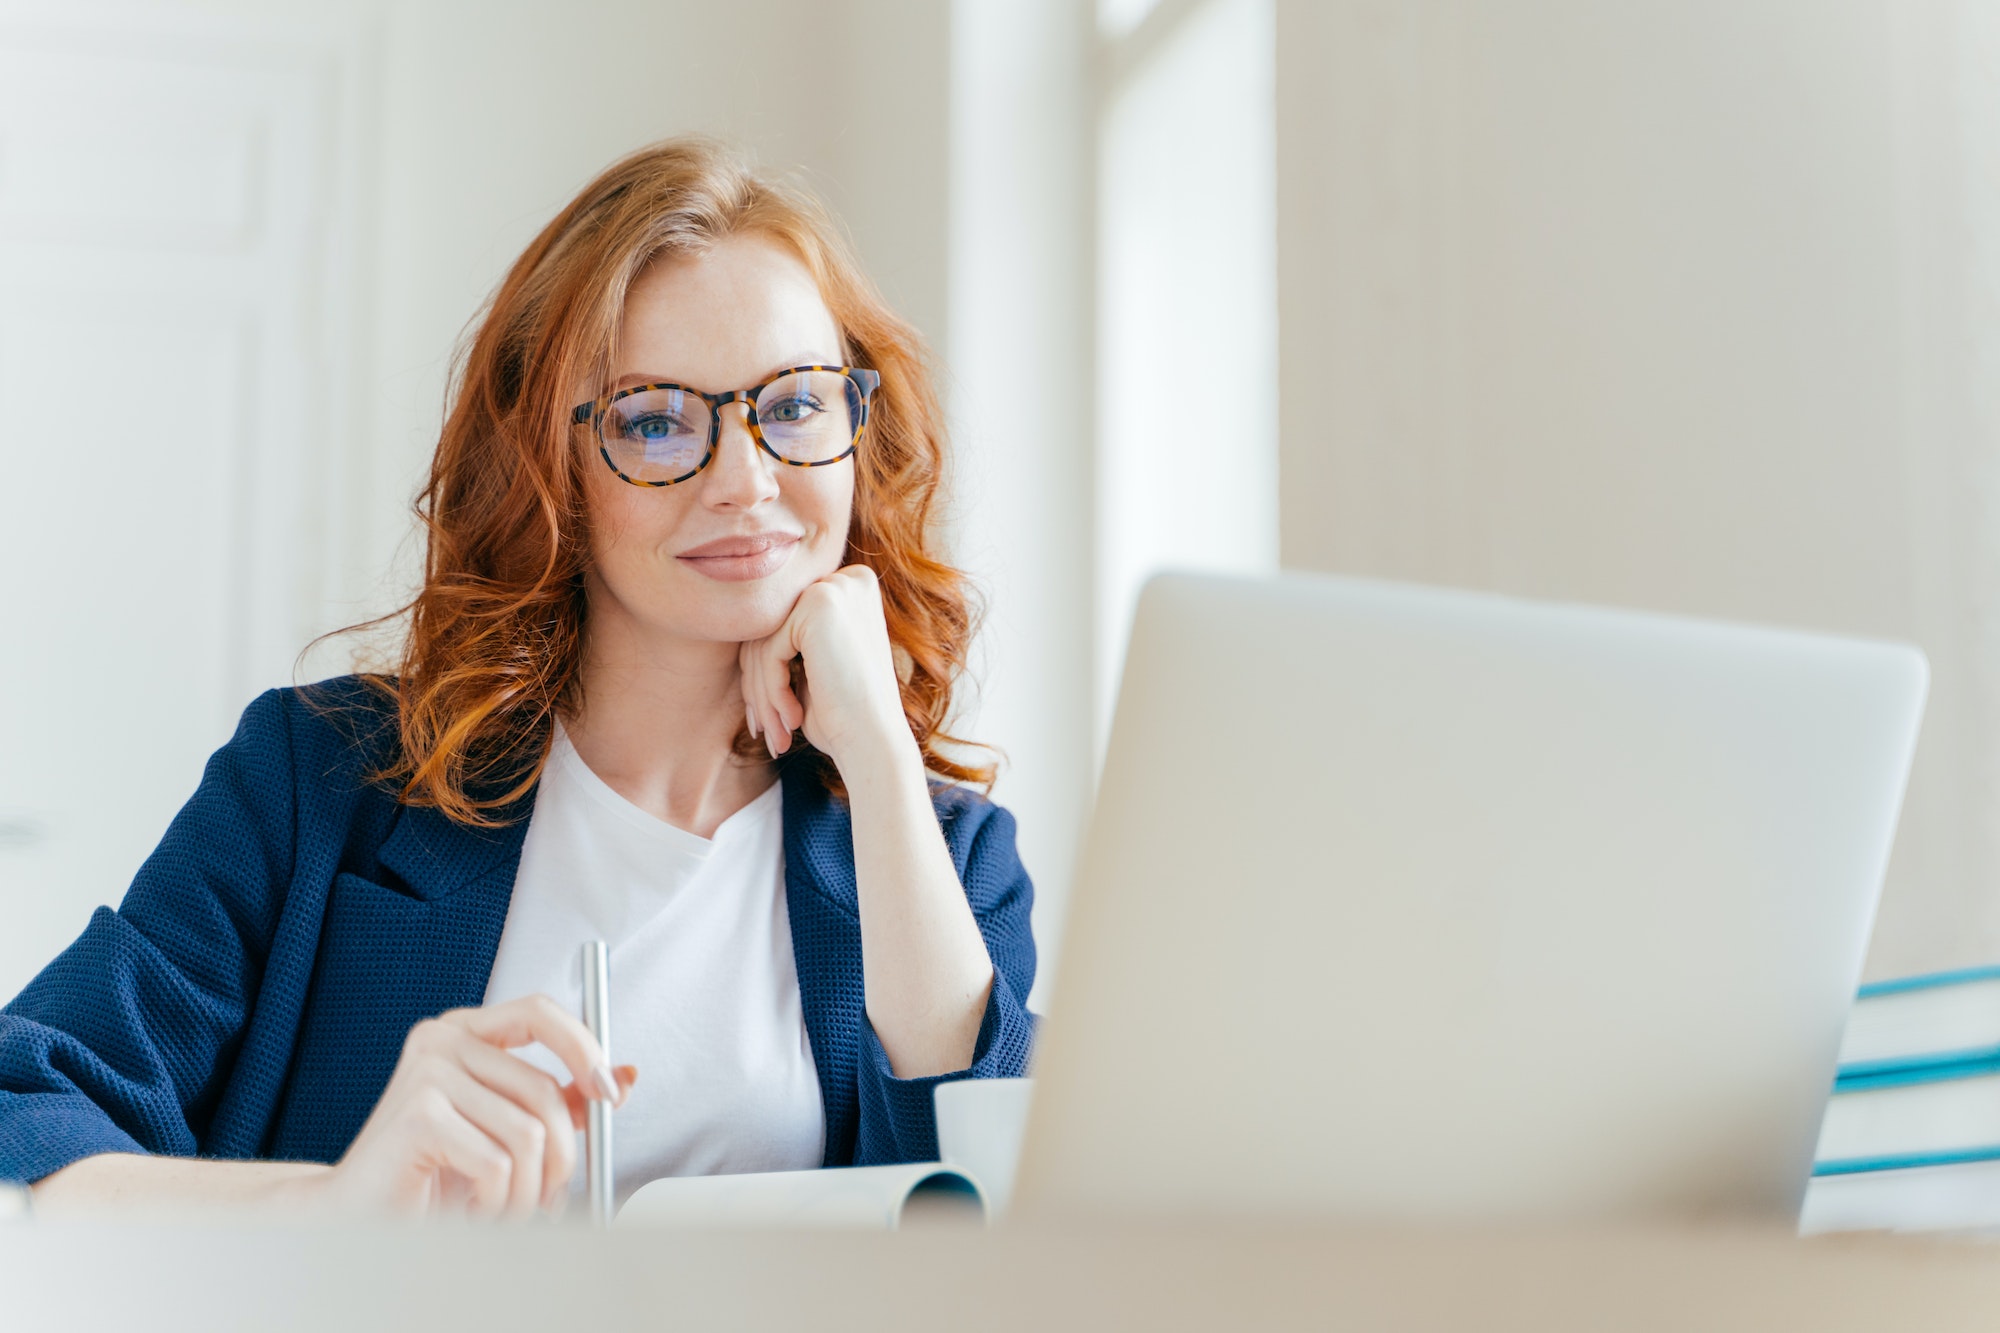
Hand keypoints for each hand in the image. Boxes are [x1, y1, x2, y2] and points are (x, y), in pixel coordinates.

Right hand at [312, 994, 636, 1218]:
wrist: (357, 1211)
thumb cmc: (433, 1170)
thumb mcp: (508, 1127)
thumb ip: (561, 1100)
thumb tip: (624, 1077)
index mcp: (466, 1031)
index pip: (541, 1012)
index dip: (584, 1048)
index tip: (610, 1093)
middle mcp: (443, 1040)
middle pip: (544, 1090)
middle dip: (562, 1157)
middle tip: (553, 1195)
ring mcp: (427, 1072)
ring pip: (528, 1134)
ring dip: (528, 1191)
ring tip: (503, 1208)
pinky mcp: (419, 1114)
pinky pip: (498, 1163)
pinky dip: (497, 1201)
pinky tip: (471, 1207)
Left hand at [739, 564, 913, 771]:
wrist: (875, 742)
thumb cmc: (845, 715)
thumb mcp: (813, 666)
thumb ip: (785, 637)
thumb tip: (732, 622)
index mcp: (852, 589)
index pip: (785, 625)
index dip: (766, 670)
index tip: (764, 716)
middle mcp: (848, 579)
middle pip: (772, 628)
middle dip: (759, 683)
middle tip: (762, 729)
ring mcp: (835, 587)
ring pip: (764, 640)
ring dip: (762, 694)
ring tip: (774, 734)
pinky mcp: (820, 605)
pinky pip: (769, 650)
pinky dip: (772, 691)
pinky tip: (792, 721)